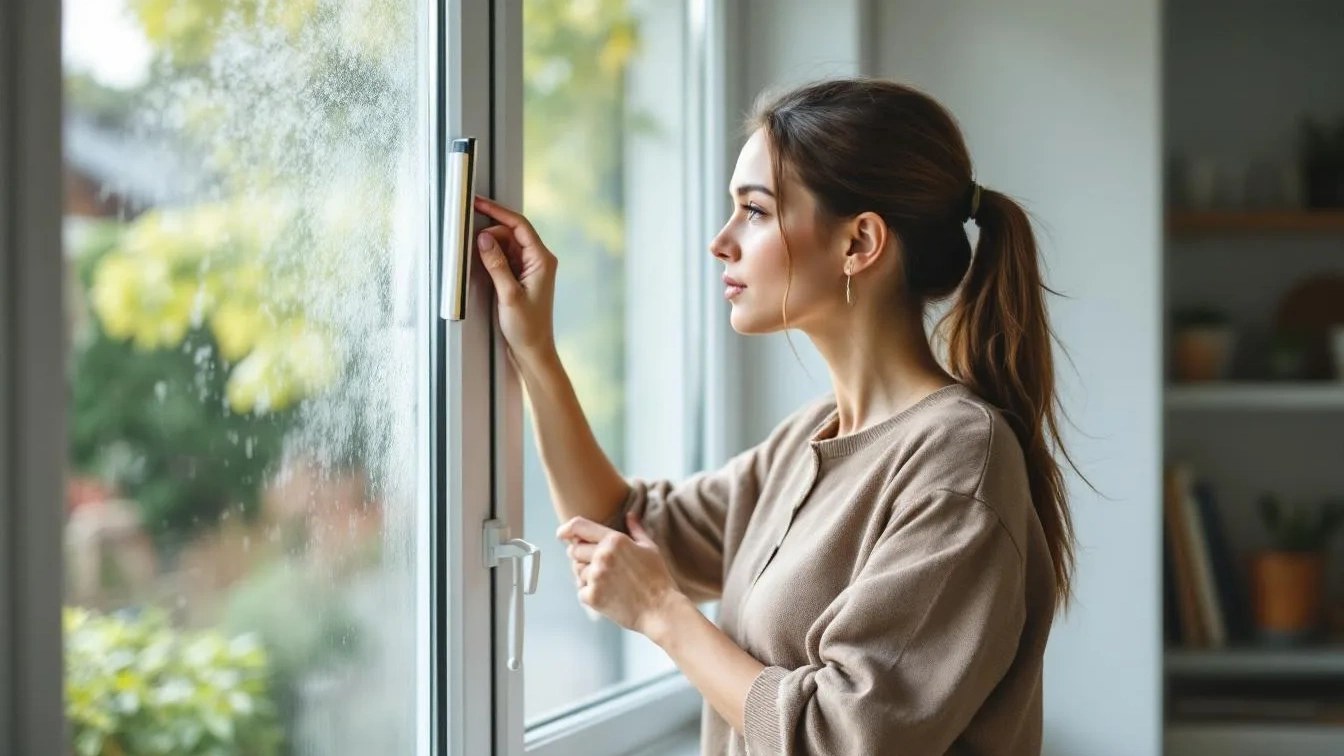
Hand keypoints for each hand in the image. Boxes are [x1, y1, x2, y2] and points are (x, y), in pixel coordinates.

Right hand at [474, 196, 556, 360]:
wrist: (533, 349)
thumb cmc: (527, 326)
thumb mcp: (508, 294)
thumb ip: (496, 264)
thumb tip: (483, 238)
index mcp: (542, 260)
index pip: (519, 225)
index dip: (497, 211)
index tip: (478, 203)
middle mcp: (539, 260)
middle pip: (511, 232)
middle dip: (490, 234)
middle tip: (470, 244)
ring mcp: (530, 267)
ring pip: (506, 244)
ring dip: (490, 247)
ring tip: (475, 258)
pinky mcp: (521, 276)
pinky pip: (504, 257)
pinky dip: (492, 257)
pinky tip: (482, 265)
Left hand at [558, 514, 683, 634]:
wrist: (660, 609)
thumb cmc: (657, 579)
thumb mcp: (649, 548)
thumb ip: (636, 529)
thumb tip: (630, 514)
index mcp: (614, 540)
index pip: (579, 527)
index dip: (567, 529)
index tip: (562, 534)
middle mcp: (601, 555)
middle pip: (574, 550)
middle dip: (581, 556)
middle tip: (598, 565)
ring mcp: (595, 576)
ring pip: (577, 571)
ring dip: (587, 575)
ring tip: (608, 582)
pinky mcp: (592, 596)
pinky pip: (581, 590)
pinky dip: (591, 593)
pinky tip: (608, 594)